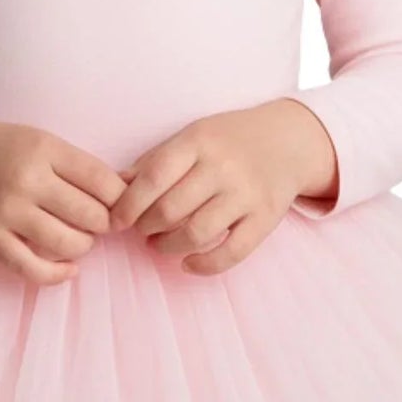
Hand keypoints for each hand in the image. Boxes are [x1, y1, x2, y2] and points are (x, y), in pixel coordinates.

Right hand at [0, 114, 129, 287]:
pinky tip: (69, 268)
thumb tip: (132, 190)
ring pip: (68, 244)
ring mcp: (5, 212)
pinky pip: (33, 269)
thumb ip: (81, 166)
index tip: (118, 204)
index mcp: (44, 149)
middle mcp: (25, 180)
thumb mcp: (43, 141)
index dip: (121, 199)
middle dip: (104, 223)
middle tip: (97, 221)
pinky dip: (58, 275)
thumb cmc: (3, 149)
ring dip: (83, 246)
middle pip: (91, 215)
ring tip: (79, 237)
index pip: (104, 182)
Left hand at [109, 103, 318, 274]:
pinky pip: (232, 252)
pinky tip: (188, 263)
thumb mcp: (191, 136)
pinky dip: (205, 265)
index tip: (115, 220)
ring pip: (197, 233)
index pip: (154, 177)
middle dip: (145, 226)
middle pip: (171, 208)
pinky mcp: (265, 218)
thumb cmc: (228, 140)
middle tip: (140, 230)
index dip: (128, 204)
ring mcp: (246, 193)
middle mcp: (223, 167)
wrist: (287, 141)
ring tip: (158, 244)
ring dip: (168, 246)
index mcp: (198, 141)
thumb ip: (154, 161)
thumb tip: (113, 186)